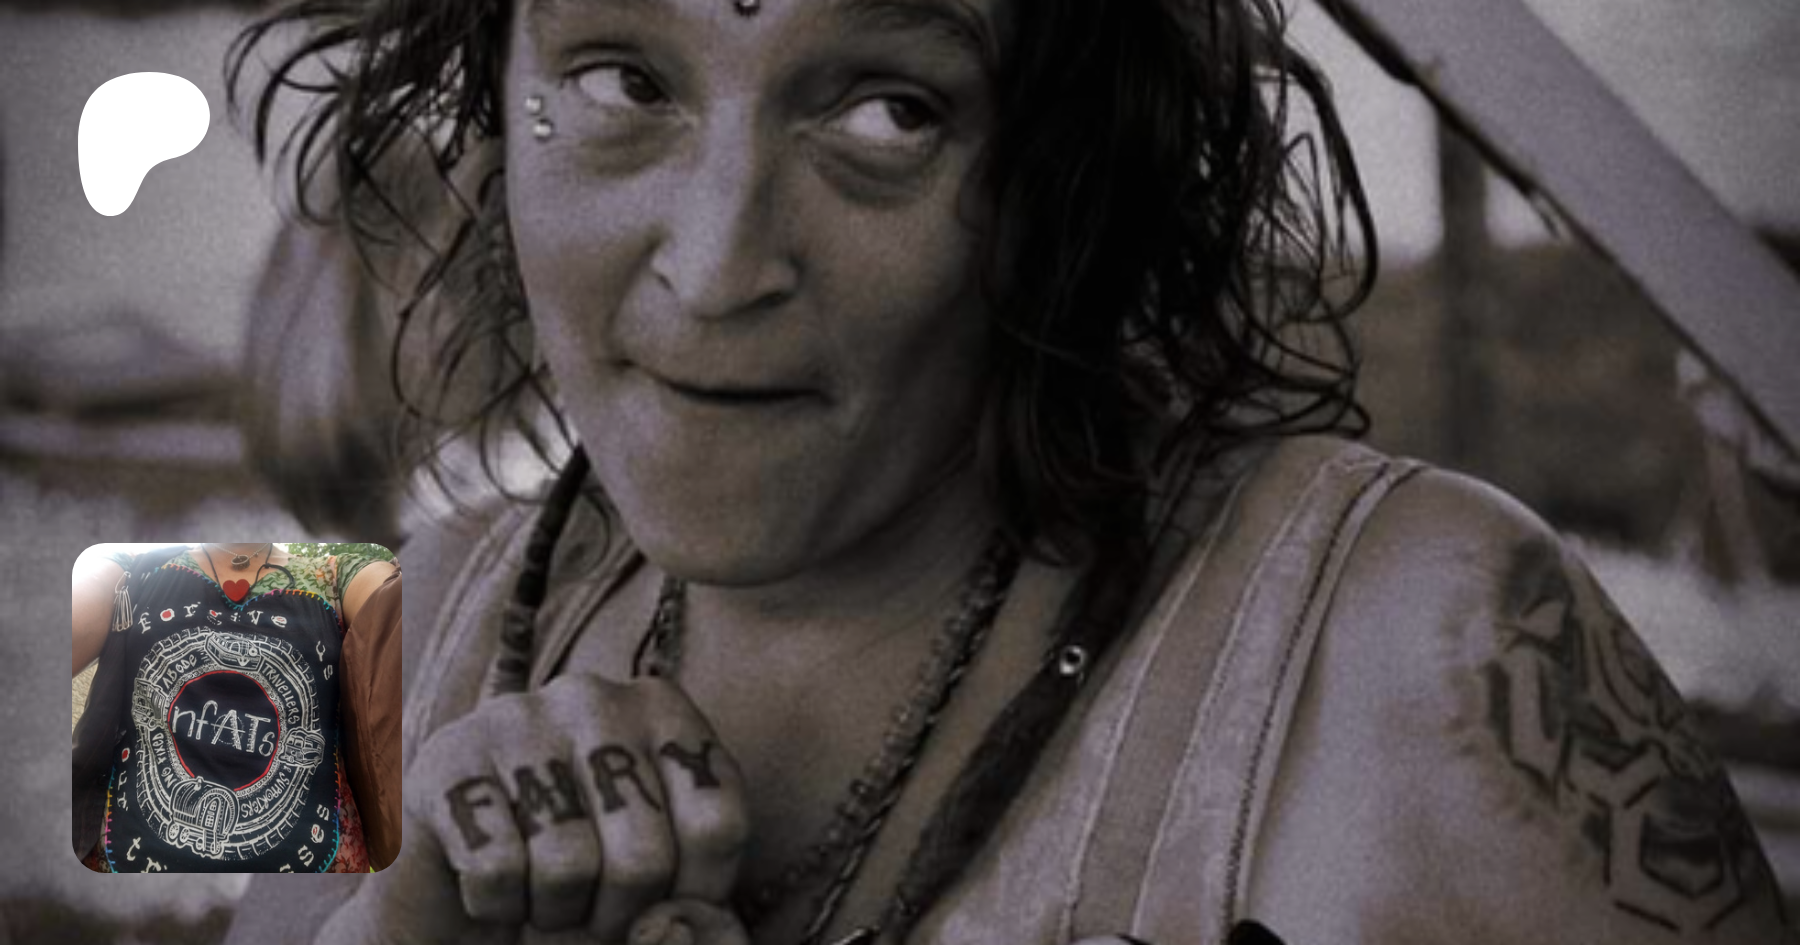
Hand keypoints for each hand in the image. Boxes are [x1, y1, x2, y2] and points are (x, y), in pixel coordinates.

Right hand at [345, 673, 750, 944]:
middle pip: (645, 856)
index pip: (717, 826)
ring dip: (555, 910)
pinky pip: (496, 870)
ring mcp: (518, 720)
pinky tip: (492, 880)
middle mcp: (596, 697)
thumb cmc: (582, 883)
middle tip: (589, 901)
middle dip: (617, 913)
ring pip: (569, 866)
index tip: (661, 901)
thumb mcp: (660, 891)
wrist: (457, 893)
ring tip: (541, 887)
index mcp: (666, 712)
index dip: (692, 896)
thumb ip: (694, 917)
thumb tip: (675, 929)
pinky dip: (497, 904)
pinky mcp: (447, 762)